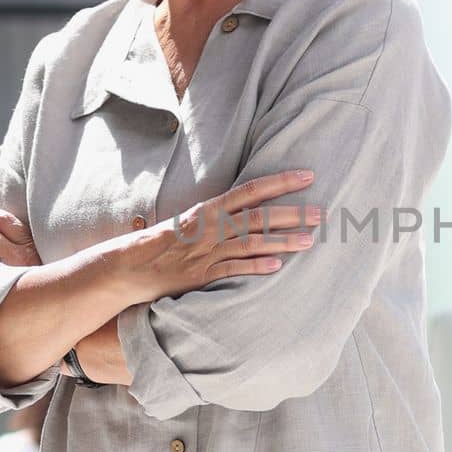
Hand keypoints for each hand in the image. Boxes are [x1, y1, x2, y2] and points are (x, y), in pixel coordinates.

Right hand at [122, 169, 322, 303]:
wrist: (129, 266)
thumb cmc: (161, 242)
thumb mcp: (190, 221)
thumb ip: (218, 215)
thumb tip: (249, 207)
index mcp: (209, 208)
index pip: (251, 190)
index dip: (281, 182)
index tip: (307, 176)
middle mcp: (211, 226)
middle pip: (259, 216)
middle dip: (292, 213)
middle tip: (322, 213)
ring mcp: (208, 251)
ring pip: (253, 242)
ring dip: (283, 242)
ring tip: (310, 241)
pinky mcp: (202, 275)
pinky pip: (234, 269)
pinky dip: (256, 267)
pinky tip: (277, 267)